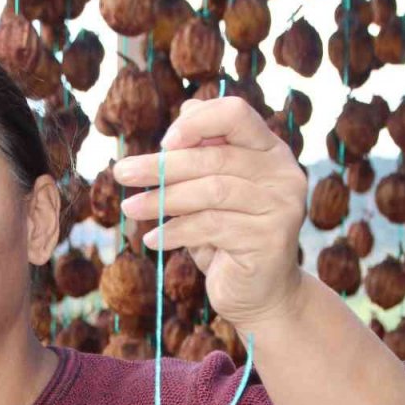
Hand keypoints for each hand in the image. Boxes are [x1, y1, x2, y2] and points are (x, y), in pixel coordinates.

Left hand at [110, 96, 308, 330]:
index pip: (236, 114)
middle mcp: (283, 174)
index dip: (197, 121)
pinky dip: (176, 232)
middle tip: (122, 173)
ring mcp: (282, 206)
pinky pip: (213, 227)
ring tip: (130, 208)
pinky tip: (153, 240)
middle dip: (162, 165)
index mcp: (270, 151)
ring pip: (212, 191)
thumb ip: (205, 153)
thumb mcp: (213, 192)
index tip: (162, 141)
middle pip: (215, 157)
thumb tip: (185, 108)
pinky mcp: (271, 239)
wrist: (260, 296)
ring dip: (163, 199)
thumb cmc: (229, 238)